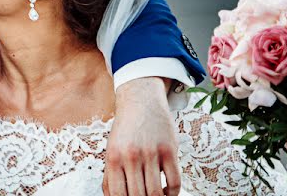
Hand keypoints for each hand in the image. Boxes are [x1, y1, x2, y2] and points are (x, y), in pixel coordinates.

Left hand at [104, 77, 179, 195]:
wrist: (141, 101)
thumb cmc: (125, 129)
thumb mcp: (112, 149)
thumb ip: (110, 174)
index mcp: (113, 158)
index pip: (118, 195)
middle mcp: (131, 156)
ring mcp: (151, 153)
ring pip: (157, 193)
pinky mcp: (169, 150)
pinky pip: (175, 182)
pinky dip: (173, 193)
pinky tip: (168, 191)